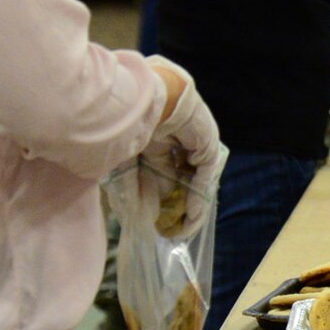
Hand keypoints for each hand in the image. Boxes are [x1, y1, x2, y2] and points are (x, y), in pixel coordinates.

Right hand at [139, 56, 227, 237]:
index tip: (153, 219)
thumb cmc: (123, 126)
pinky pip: (204, 175)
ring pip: (193, 177)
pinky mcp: (207, 144)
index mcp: (152, 138)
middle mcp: (173, 139)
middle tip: (169, 228)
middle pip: (177, 177)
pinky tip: (190, 216)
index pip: (158, 172)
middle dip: (173, 203)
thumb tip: (137, 217)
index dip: (156, 196)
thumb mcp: (122, 164)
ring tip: (182, 229)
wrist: (141, 100)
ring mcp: (192, 140)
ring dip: (188, 204)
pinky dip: (197, 196)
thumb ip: (130, 188)